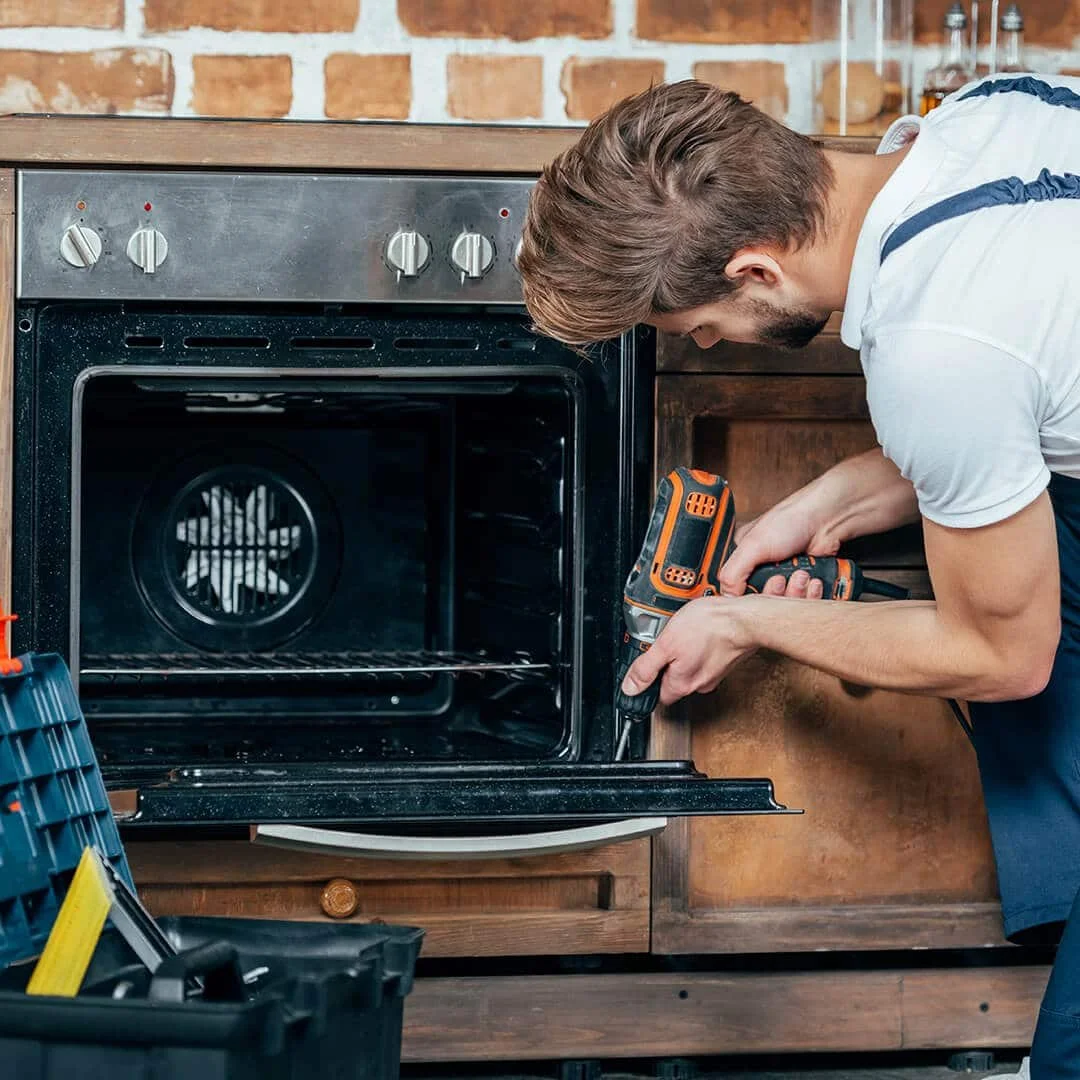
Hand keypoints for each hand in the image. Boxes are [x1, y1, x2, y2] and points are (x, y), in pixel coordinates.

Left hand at [619, 596, 755, 706]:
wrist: (745, 619)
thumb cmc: (710, 627)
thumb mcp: (667, 644)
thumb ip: (646, 668)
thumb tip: (630, 688)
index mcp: (682, 684)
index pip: (658, 695)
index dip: (649, 682)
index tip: (646, 667)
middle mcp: (700, 684)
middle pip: (674, 681)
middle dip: (667, 664)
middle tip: (666, 642)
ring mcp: (715, 673)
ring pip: (691, 668)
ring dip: (685, 654)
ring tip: (684, 634)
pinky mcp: (726, 660)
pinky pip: (705, 657)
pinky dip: (701, 647)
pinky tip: (700, 632)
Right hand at [719, 509, 838, 599]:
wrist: (826, 520)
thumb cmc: (790, 521)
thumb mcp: (752, 545)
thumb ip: (732, 572)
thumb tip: (727, 597)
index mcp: (743, 560)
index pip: (736, 591)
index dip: (747, 597)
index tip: (756, 592)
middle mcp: (763, 572)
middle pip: (762, 602)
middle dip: (775, 593)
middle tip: (780, 578)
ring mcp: (785, 580)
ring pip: (784, 605)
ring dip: (795, 592)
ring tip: (801, 574)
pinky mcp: (805, 587)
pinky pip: (805, 604)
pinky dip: (811, 595)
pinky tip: (812, 580)